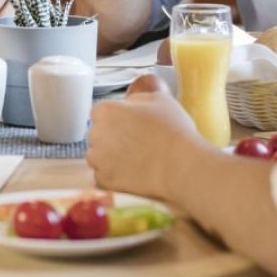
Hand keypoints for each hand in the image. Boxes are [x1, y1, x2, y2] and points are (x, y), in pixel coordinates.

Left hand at [86, 73, 200, 200]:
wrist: (179, 165)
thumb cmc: (172, 130)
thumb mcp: (159, 99)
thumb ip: (138, 97)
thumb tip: (131, 102)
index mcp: (106, 110)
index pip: (100, 112)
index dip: (116, 117)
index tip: (129, 124)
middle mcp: (96, 133)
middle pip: (98, 134)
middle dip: (111, 137)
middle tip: (136, 142)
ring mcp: (98, 159)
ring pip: (98, 156)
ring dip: (111, 157)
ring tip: (135, 159)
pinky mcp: (104, 180)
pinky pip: (103, 176)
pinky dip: (114, 176)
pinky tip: (133, 173)